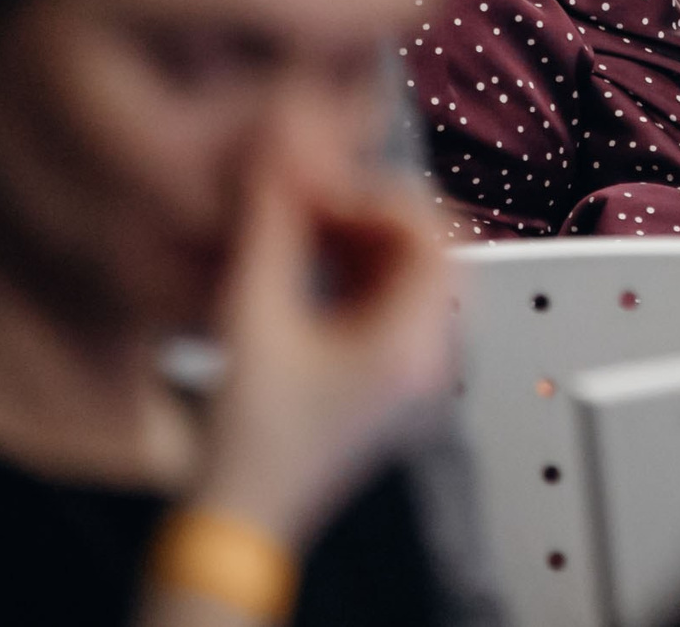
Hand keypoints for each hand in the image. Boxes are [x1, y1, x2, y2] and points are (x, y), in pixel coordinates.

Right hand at [192, 132, 454, 546]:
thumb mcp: (249, 319)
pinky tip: (315, 261)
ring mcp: (423, 370)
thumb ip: (267, 231)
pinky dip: (367, 270)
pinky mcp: (400, 377)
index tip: (327, 185)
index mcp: (414, 344)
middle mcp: (435, 357)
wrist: (242, 517)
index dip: (380, 196)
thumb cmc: (247, 441)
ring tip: (310, 226)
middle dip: (377, 213)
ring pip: (421, 272)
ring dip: (370, 239)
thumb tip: (276, 162)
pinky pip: (405, 301)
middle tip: (321, 200)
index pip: (435, 234)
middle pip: (437, 248)